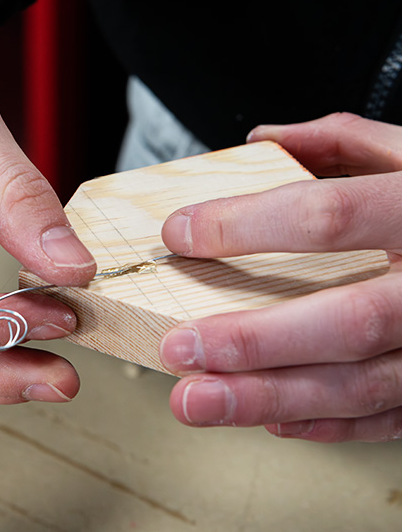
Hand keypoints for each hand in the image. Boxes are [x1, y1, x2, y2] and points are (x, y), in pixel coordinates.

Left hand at [159, 112, 401, 441]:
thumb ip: (345, 142)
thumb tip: (264, 138)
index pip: (333, 214)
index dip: (248, 225)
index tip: (180, 233)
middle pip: (349, 320)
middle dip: (255, 340)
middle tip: (180, 346)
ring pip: (362, 385)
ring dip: (270, 397)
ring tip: (196, 400)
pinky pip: (389, 418)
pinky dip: (325, 423)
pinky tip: (269, 417)